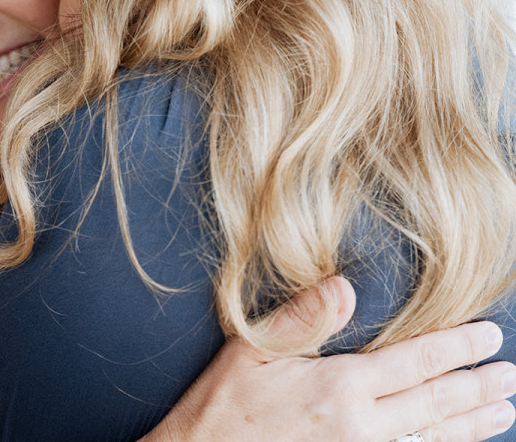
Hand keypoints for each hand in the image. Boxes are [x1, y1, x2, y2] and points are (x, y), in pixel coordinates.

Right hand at [146, 277, 515, 441]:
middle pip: (436, 404)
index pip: (415, 362)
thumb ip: (302, 318)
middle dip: (478, 388)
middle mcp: (361, 426)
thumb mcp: (252, 350)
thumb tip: (342, 284)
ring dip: (472, 424)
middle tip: (509, 375)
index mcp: (340, 388)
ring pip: (433, 437)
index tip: (487, 337)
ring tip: (503, 411)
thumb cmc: (223, 404)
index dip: (456, 348)